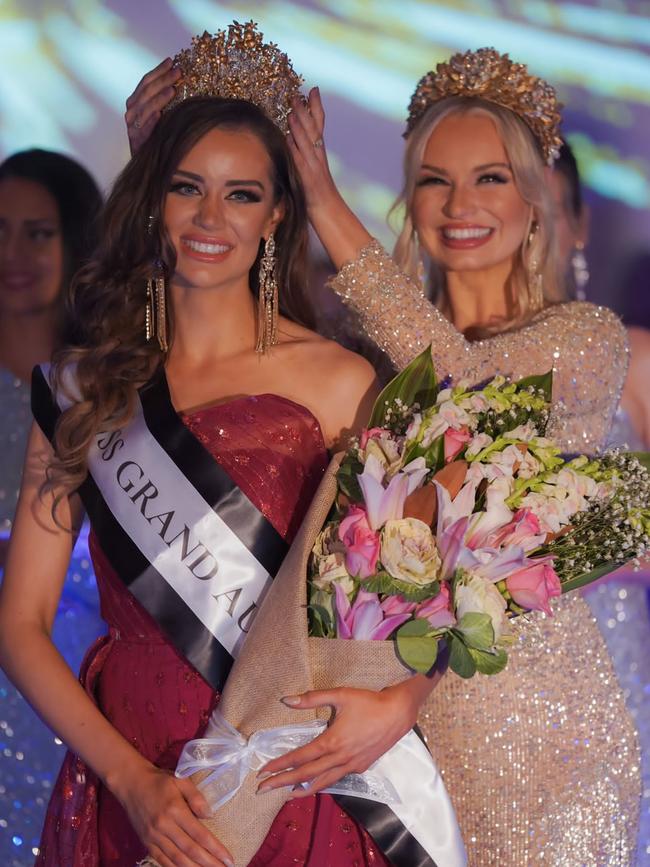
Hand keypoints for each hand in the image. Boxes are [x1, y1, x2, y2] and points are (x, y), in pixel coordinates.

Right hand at [114, 763, 233, 866]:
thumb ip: (196, 797)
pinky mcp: (146, 843)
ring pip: (177, 859)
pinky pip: (162, 860)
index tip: (228, 858)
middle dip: (209, 863)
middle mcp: (164, 827)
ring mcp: (153, 837)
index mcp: (175, 810)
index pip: (199, 834)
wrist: (131, 784)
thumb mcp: (181, 779)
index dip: (215, 849)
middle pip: (190, 850)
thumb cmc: (159, 780)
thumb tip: (210, 816)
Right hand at [125, 58, 179, 154]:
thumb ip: (164, 100)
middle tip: (178, 72)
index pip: (146, 82)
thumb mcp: (159, 115)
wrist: (147, 165)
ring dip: (158, 98)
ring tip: (172, 89)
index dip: (159, 71)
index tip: (172, 61)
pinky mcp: (136, 143)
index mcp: (135, 102)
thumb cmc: (156, 137)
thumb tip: (180, 79)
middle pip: (146, 92)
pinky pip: (143, 130)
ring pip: (144, 108)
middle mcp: (131, 112)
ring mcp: (132, 127)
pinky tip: (160, 115)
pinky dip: (151, 122)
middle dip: (162, 80)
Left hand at [256, 683, 418, 796]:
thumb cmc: (368, 702)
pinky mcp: (361, 767)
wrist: (398, 713)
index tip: (263, 772)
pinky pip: (337, 778)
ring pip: (323, 782)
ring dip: (302, 788)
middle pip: (306, 774)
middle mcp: (339, 758)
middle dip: (282, 782)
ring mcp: (351, 765)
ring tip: (286, 794)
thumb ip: (312, 698)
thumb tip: (286, 700)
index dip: (280, 765)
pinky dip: (322, 784)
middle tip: (262, 789)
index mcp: (331, 742)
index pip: (300, 757)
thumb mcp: (340, 695)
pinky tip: (316, 783)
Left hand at [287, 87, 337, 211]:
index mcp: (319, 154)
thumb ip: (302, 157)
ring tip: (292, 109)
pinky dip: (295, 148)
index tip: (313, 89)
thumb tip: (290, 141)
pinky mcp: (307, 178)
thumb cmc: (318, 196)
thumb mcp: (310, 173)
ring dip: (300, 125)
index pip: (320, 125)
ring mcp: (314, 167)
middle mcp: (318, 157)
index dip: (317, 107)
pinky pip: (301, 160)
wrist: (330, 214)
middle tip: (297, 93)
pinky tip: (289, 138)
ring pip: (307, 142)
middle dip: (306, 109)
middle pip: (314, 128)